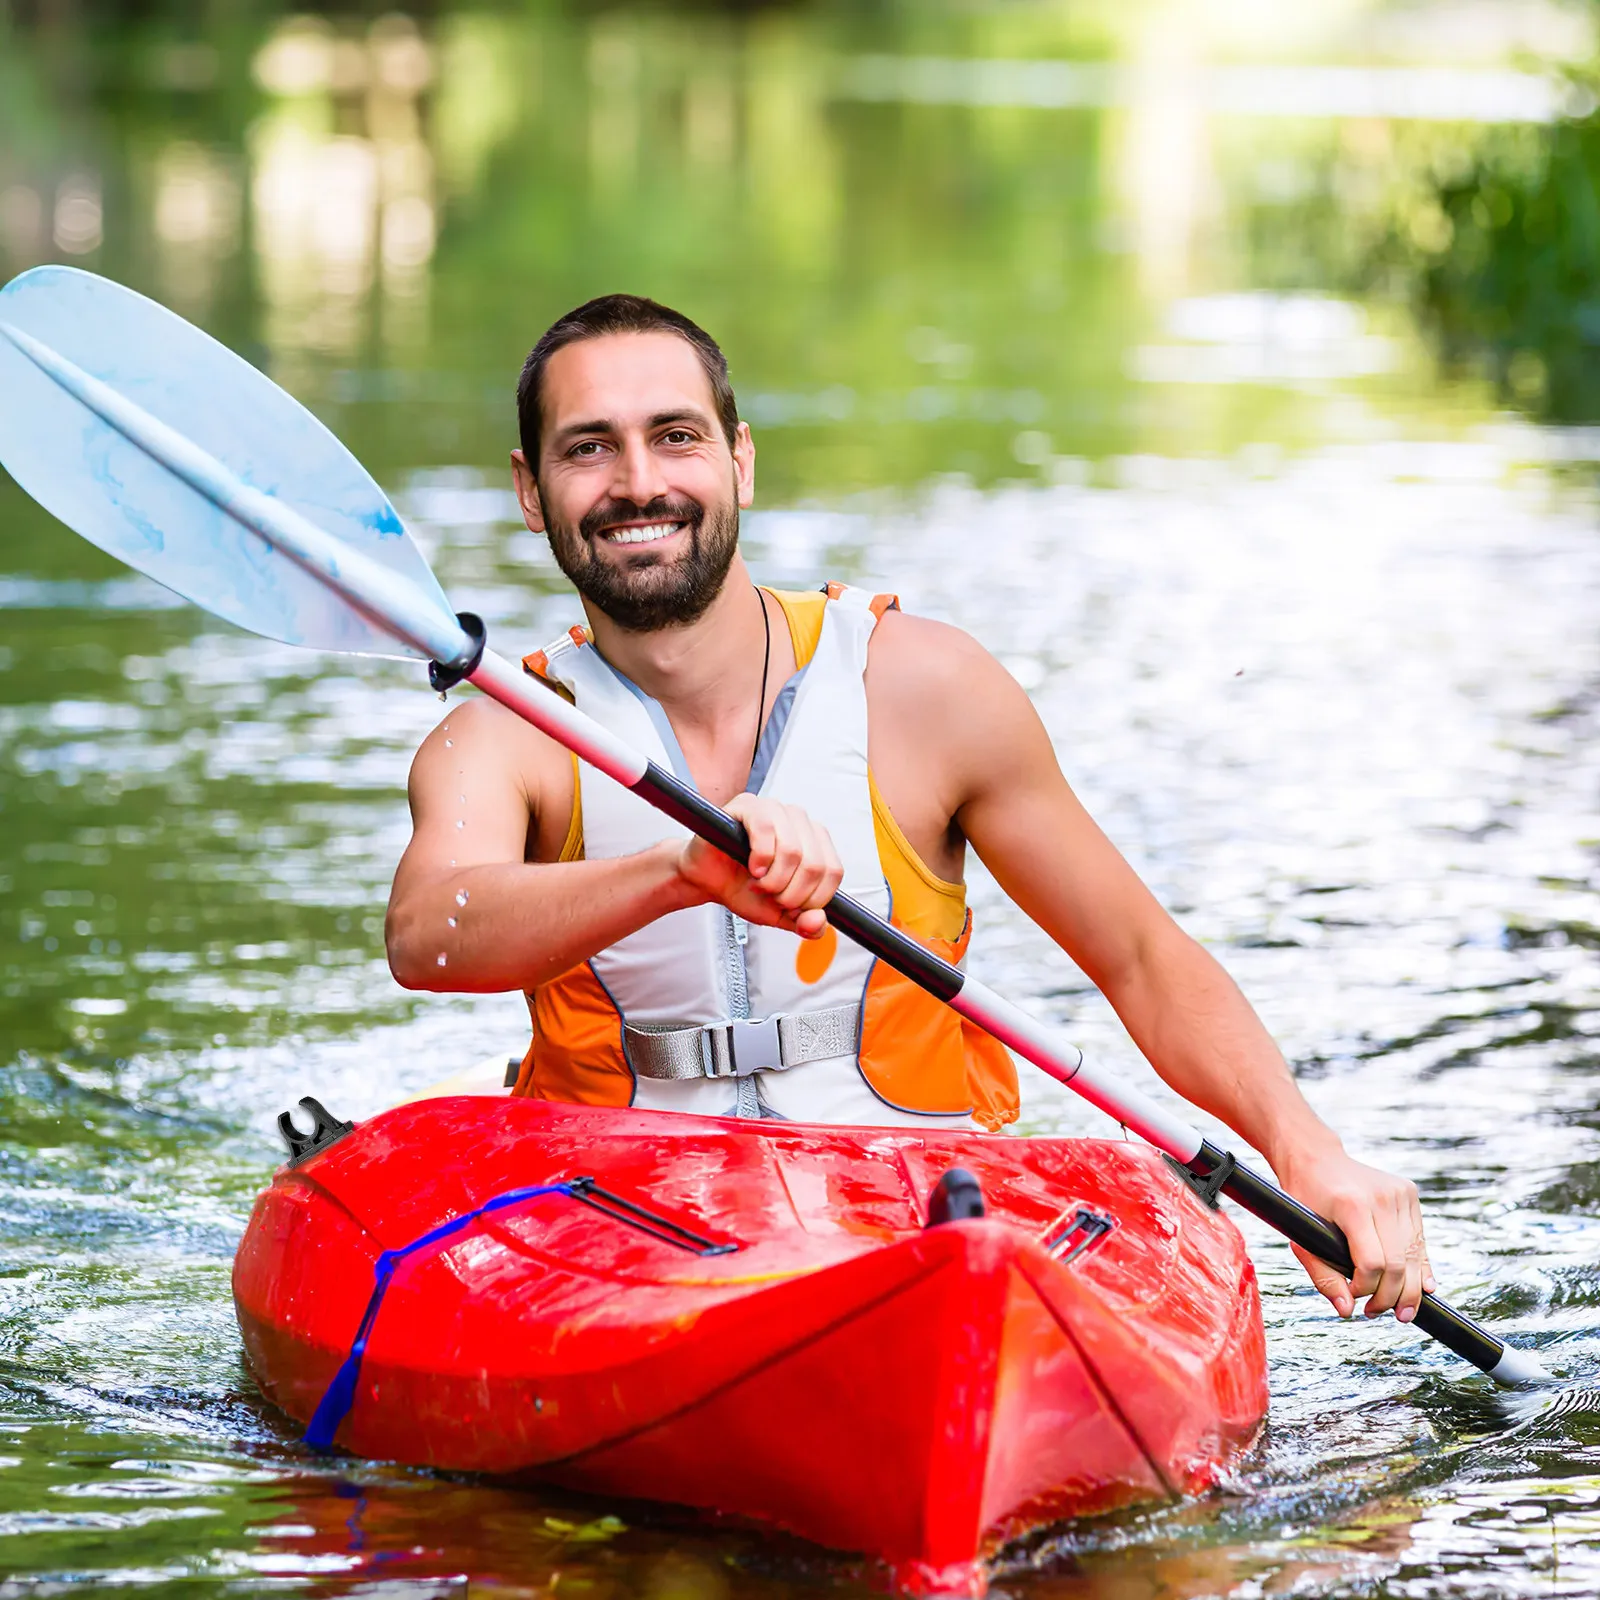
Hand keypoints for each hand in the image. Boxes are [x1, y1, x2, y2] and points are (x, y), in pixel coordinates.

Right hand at [674, 794, 843, 938]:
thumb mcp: (780, 914)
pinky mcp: (749, 805)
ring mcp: (775, 810)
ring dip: (773, 878)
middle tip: (769, 894)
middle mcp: (800, 822)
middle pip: (814, 865)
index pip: (833, 872)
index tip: (789, 905)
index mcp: (816, 842)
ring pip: (793, 850)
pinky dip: (760, 858)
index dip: (812, 898)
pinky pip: (766, 830)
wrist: (708, 880)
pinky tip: (751, 867)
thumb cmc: (743, 888)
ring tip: (758, 881)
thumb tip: (818, 922)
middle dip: (789, 893)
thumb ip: (804, 923)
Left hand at [1275, 1144, 1434, 1322]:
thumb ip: (1323, 1276)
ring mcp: (1399, 1193)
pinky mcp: (1409, 1193)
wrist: (1314, 1157)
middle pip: (1398, 1264)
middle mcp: (1381, 1197)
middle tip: (1376, 1312)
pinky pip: (1419, 1240)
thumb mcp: (1301, 1237)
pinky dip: (1418, 1267)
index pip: (1373, 1263)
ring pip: (1414, 1255)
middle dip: (1390, 1297)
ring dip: (1409, 1289)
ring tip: (1399, 1311)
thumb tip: (1346, 1310)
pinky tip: (1420, 1289)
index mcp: (1352, 1205)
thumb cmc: (1303, 1198)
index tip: (1355, 1297)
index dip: (1367, 1289)